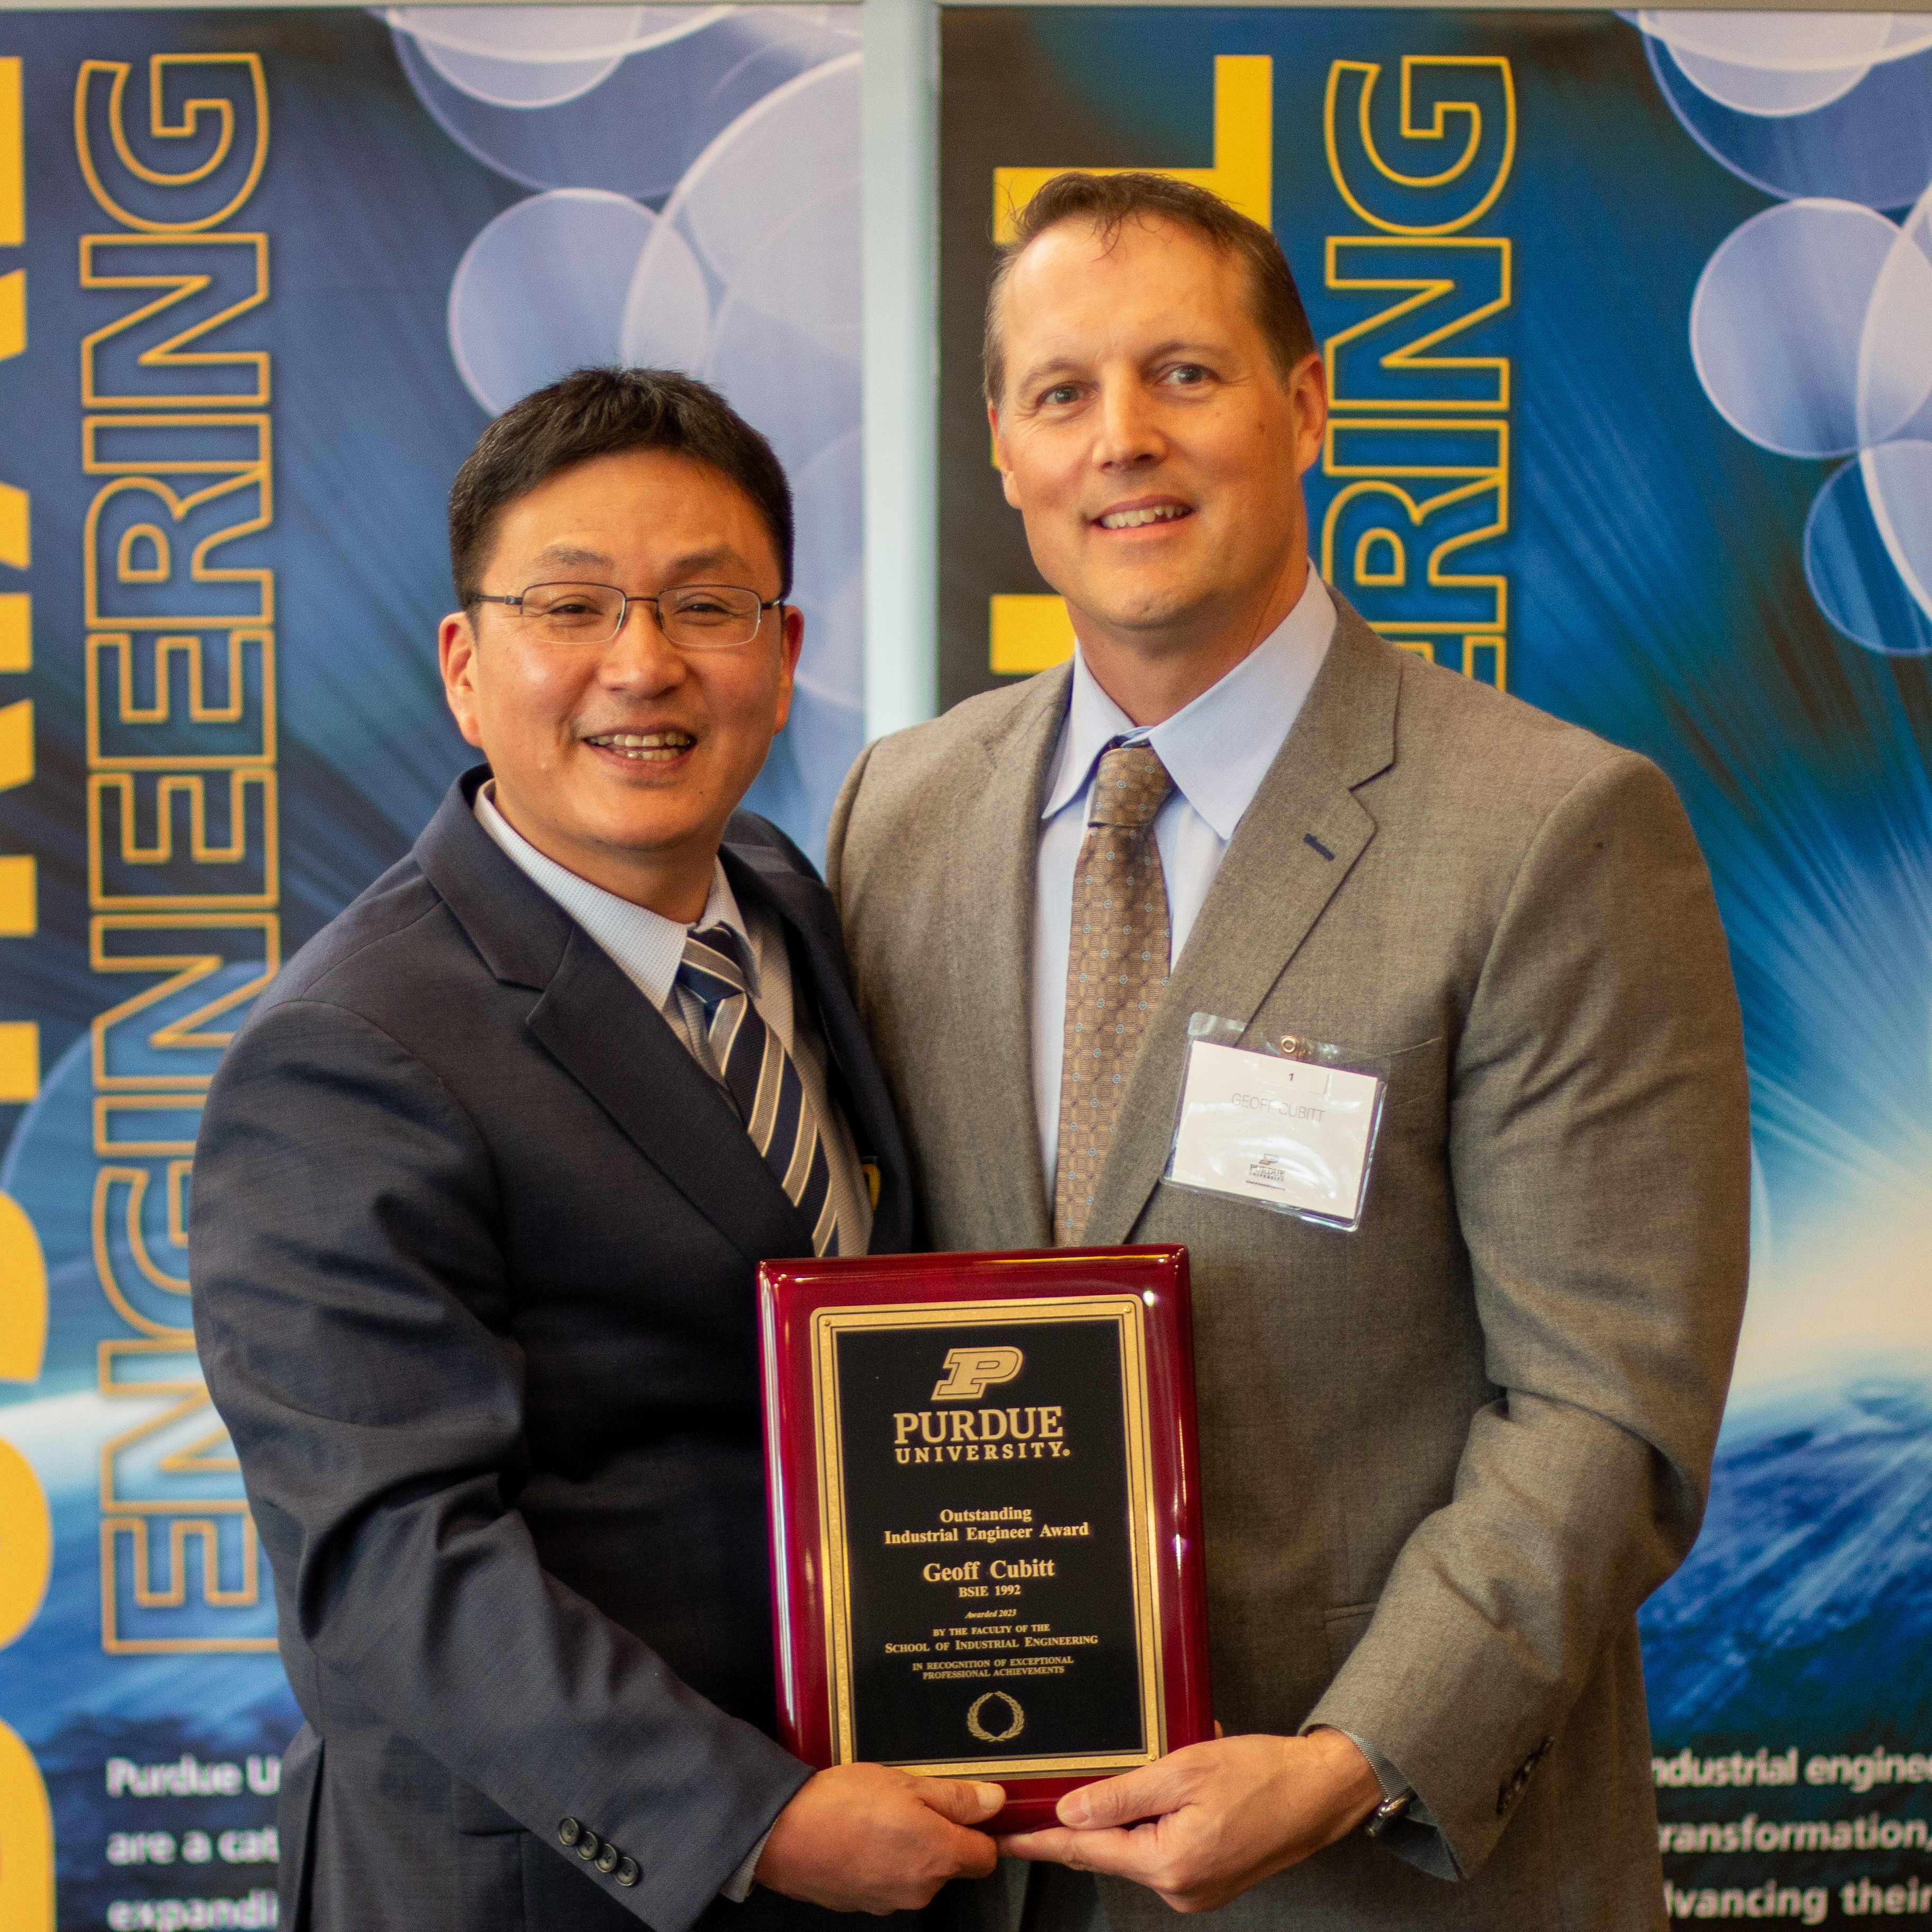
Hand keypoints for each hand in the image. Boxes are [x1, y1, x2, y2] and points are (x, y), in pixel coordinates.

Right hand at [754, 1762, 1002, 1912]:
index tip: (969, 1811)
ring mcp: (891, 1901)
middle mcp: (920, 1888)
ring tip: (881, 1815)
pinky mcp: (866, 1905)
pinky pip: (890, 1881)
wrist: (783, 1833)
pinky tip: (863, 1835)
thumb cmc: (842, 1804)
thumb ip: (956, 1796)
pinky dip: (884, 1861)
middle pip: (951, 1865)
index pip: (985, 1857)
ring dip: (910, 1848)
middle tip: (912, 1802)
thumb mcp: (907, 1783)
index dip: (981, 1831)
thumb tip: (994, 1802)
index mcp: (937, 1856)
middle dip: (940, 1835)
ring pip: (919, 1873)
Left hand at [997, 1729, 1380, 1913]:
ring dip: (1130, 1810)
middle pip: (1109, 1849)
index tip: (1007, 1839)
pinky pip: (1163, 1847)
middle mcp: (1177, 1888)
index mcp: (1166, 1864)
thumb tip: (1069, 1812)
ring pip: (1136, 1845)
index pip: (1085, 1850)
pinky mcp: (1209, 1879)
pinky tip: (1172, 1787)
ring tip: (1152, 1769)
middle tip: (1055, 1788)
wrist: (1318, 1792)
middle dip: (1086, 1817)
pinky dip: (1156, 1818)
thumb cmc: (1259, 1775)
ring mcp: (1195, 1889)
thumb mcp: (1182, 1771)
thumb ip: (1121, 1795)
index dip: (1042, 1841)